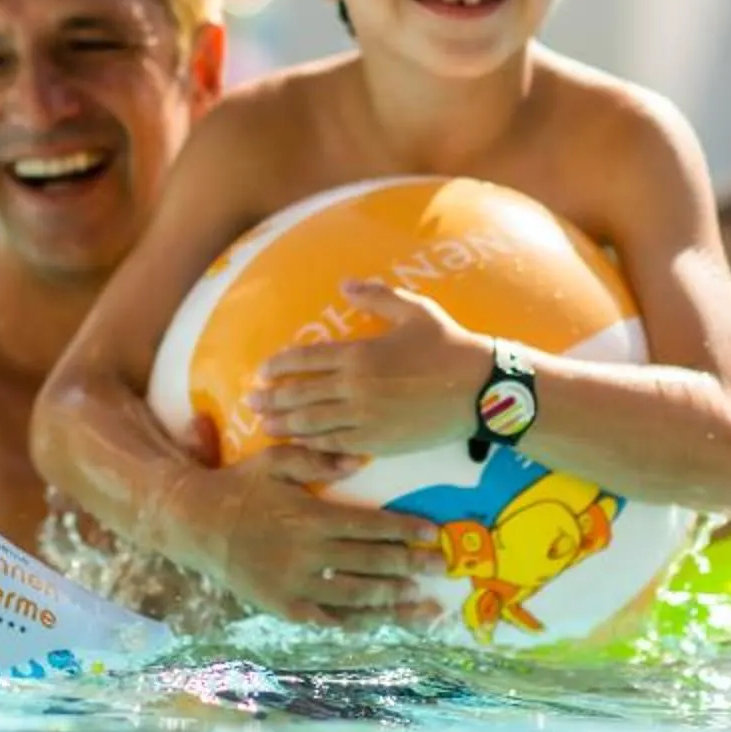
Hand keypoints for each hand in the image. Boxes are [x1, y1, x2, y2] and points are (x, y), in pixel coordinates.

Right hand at [188, 444, 444, 627]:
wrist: (195, 524)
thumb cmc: (240, 486)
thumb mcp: (276, 460)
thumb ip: (318, 458)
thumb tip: (360, 461)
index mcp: (310, 516)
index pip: (370, 526)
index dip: (405, 530)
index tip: (433, 534)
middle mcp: (307, 554)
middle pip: (371, 563)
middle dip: (411, 566)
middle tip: (441, 568)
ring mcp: (295, 586)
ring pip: (355, 598)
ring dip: (393, 602)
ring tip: (423, 605)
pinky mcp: (284, 607)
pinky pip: (328, 620)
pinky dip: (357, 622)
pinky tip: (381, 622)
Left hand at [247, 280, 486, 457]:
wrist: (480, 389)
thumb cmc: (448, 345)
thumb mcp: (415, 311)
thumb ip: (377, 296)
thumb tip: (345, 285)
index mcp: (360, 354)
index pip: (307, 359)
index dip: (281, 365)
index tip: (264, 370)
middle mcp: (356, 388)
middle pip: (301, 396)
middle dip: (272, 398)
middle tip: (250, 401)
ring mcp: (366, 419)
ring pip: (313, 425)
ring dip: (285, 426)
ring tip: (264, 426)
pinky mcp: (379, 442)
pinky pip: (337, 446)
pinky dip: (314, 446)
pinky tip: (301, 445)